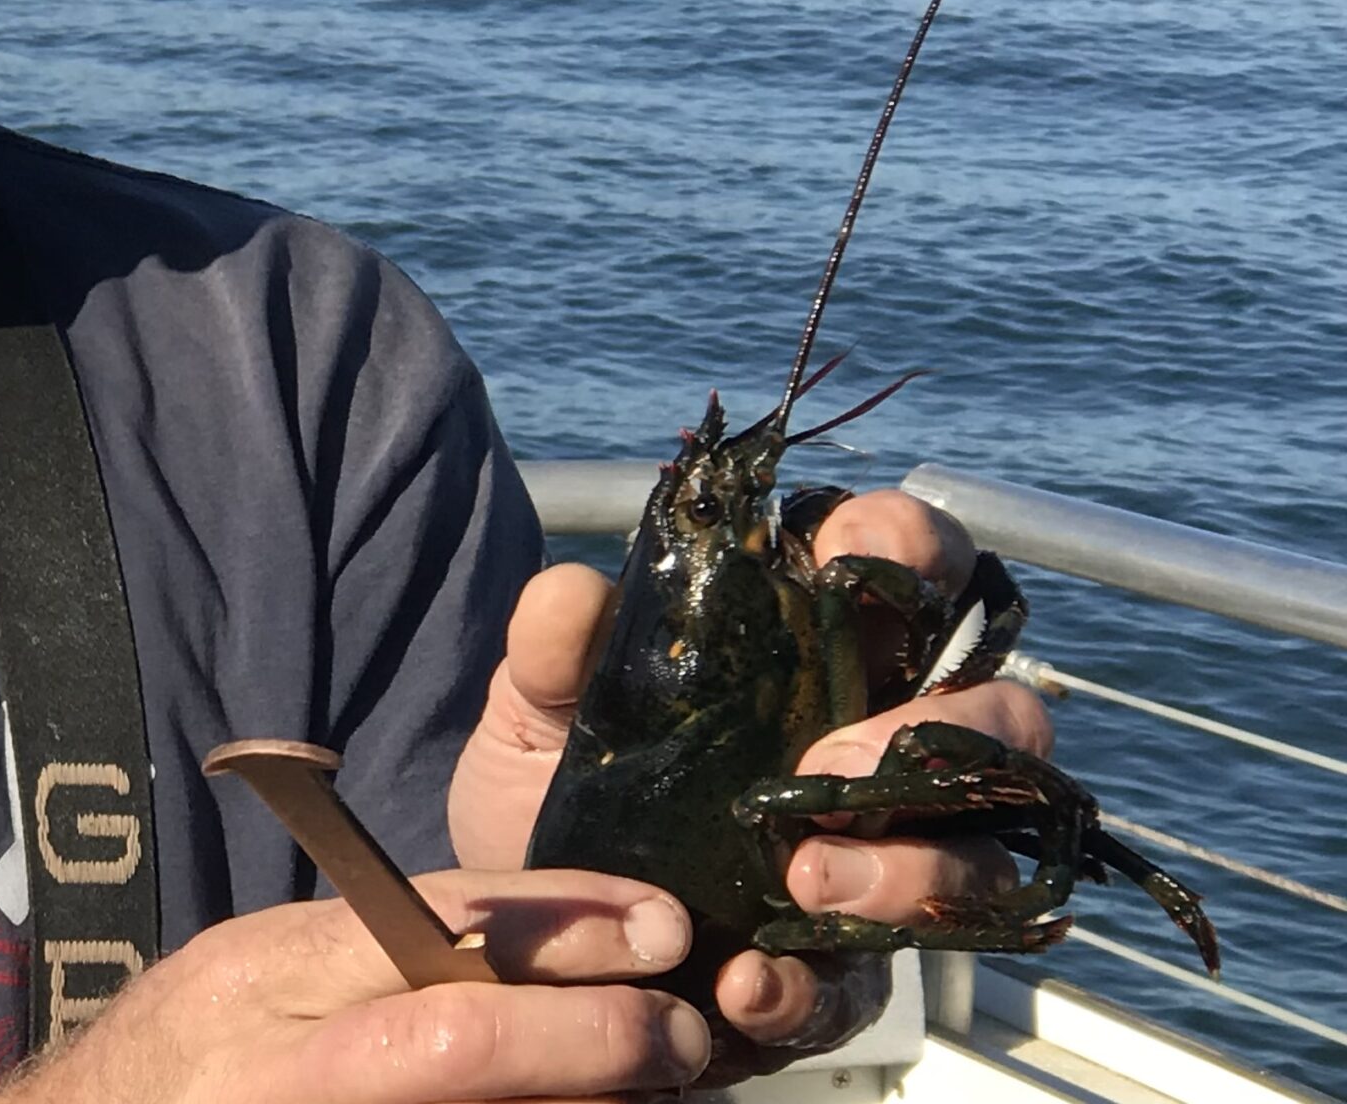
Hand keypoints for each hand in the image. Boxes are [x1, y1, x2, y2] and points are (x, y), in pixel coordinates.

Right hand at [0, 869, 712, 1102]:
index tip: (656, 925)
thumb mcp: (267, 970)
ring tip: (648, 1088)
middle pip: (457, 1042)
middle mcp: (289, 1062)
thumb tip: (531, 948)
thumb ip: (376, 952)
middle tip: (683, 1034)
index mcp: (272, 971)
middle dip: (591, 1039)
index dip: (561, 925)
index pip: (432, 928)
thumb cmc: (194, 1051)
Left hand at [446, 490, 1052, 1052]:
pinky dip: (813, 986)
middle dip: (951, 730)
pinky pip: (872, 986)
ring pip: (977, 859)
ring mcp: (880, 865)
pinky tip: (747, 982)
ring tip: (801, 878)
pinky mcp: (844, 971)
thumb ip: (552, 647)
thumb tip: (576, 592)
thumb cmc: (557, 789)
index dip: (908, 543)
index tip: (855, 556)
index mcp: (815, 652)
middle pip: (1002, 716)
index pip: (910, 565)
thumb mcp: (534, 709)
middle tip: (835, 762)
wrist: (527, 937)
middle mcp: (877, 749)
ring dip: (907, 870)